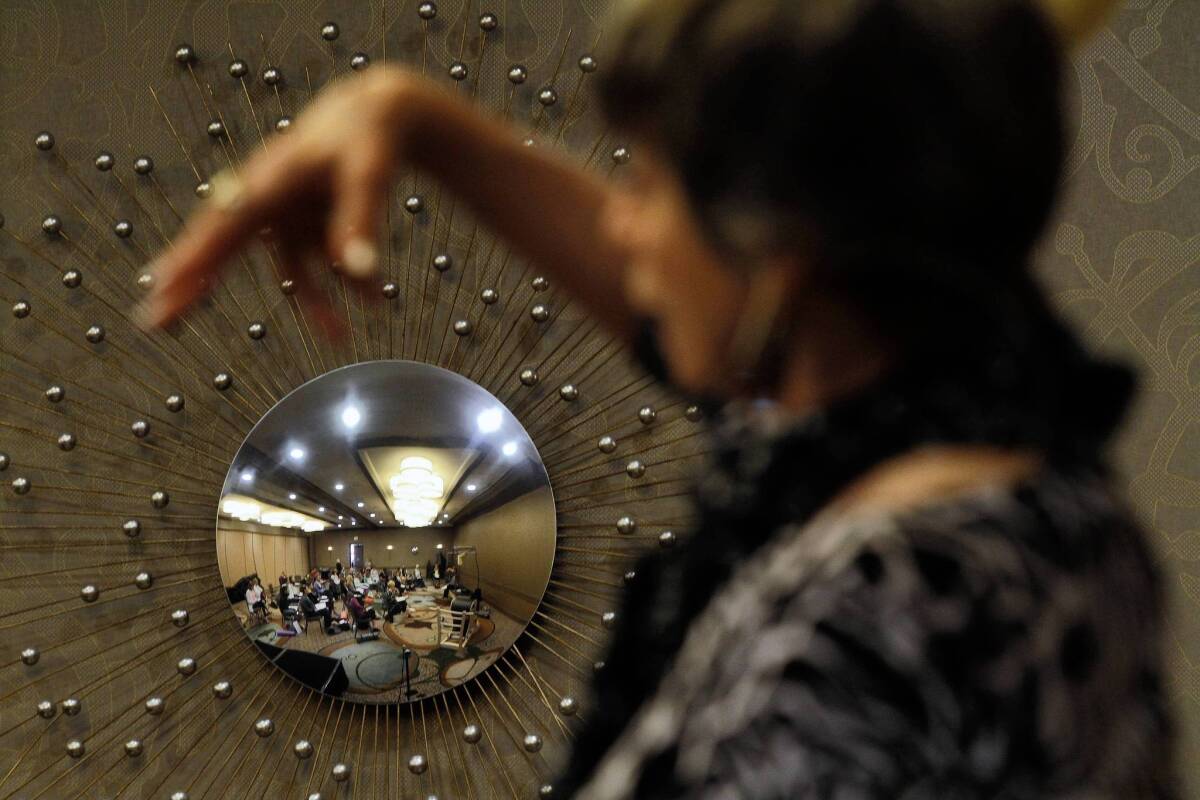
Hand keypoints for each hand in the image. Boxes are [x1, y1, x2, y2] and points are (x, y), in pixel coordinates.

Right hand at [137, 67, 413, 331]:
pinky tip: (376, 300)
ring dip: (317, 303)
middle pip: (223, 245)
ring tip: (342, 338)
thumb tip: (361, 269)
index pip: (222, 222)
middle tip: (153, 320)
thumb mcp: (368, 173)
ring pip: (289, 267)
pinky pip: (320, 263)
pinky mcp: (307, 225)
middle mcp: (267, 198)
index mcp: (269, 179)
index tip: (157, 284)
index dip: (190, 257)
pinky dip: (347, 283)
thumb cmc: (365, 138)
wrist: (375, 116)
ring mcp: (286, 214)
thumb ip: (360, 220)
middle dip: (193, 284)